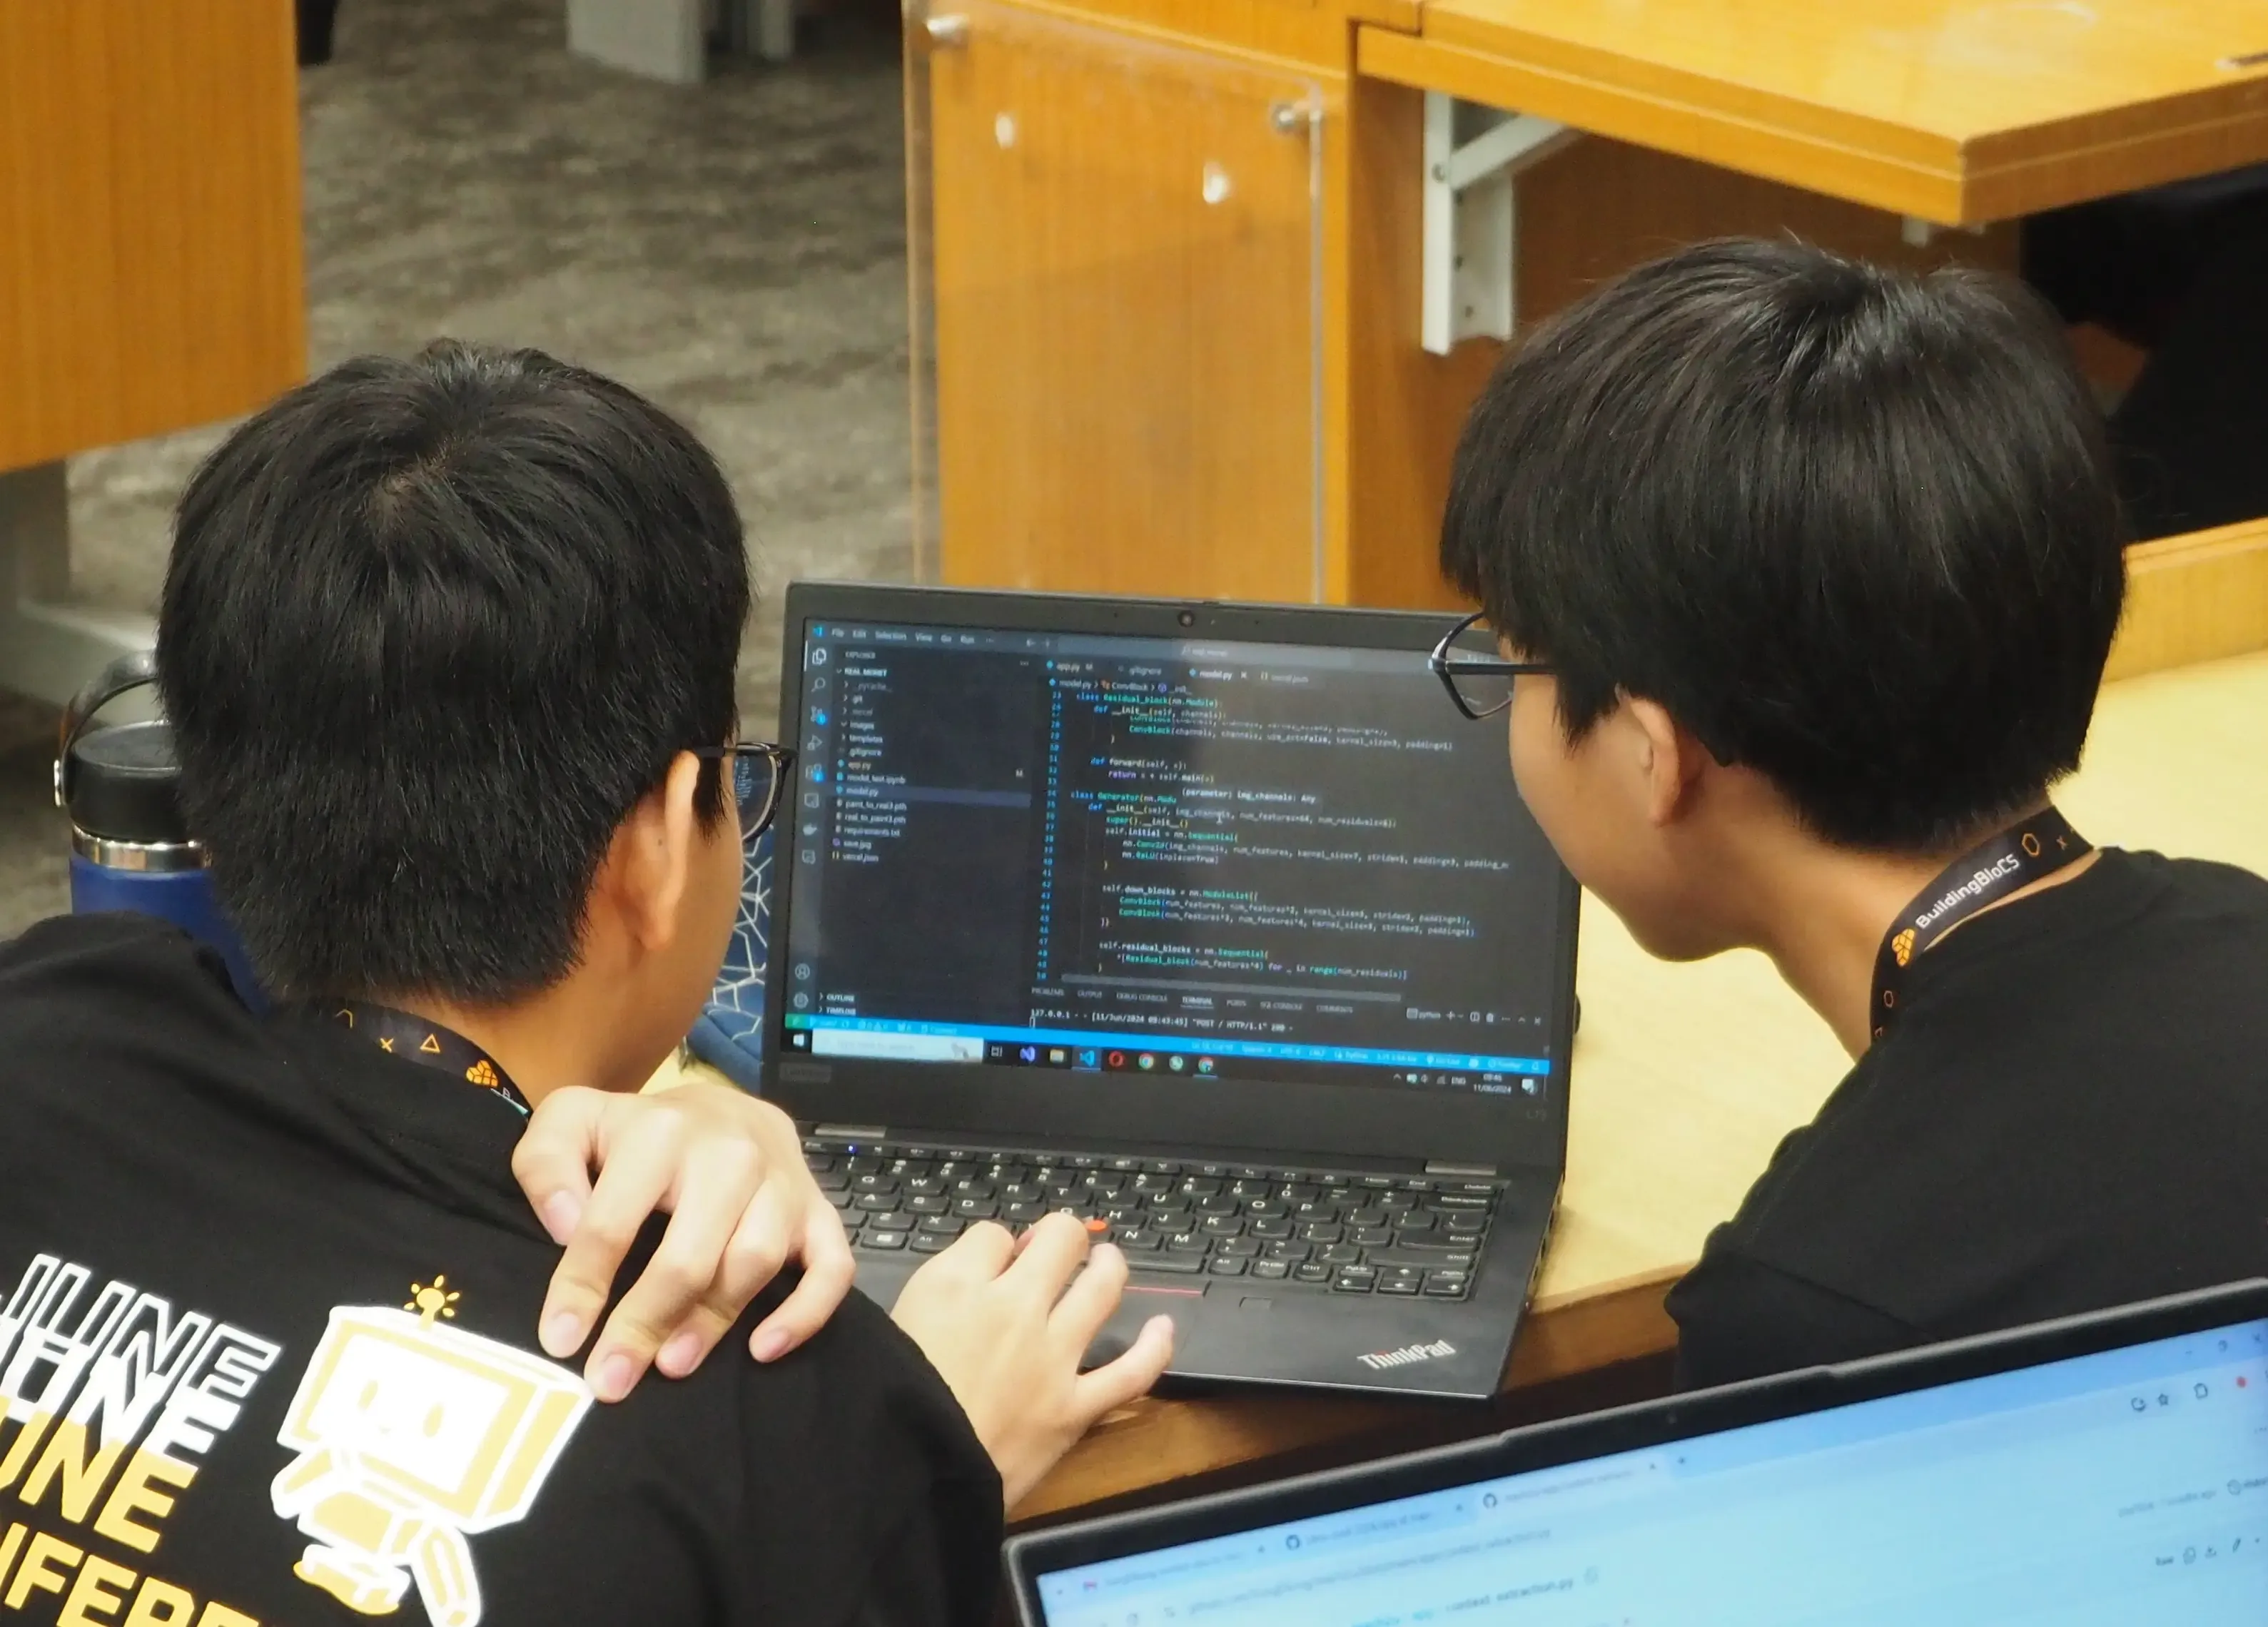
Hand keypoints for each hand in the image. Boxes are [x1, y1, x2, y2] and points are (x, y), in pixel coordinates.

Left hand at [510, 1081, 853, 1400]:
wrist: (723, 1112)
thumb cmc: (636, 1134)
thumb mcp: (573, 1122)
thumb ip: (547, 1162)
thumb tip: (564, 1225)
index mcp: (660, 1132)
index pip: (612, 1222)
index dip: (581, 1286)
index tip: (559, 1340)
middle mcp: (731, 1153)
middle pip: (690, 1255)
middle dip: (644, 1323)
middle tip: (611, 1379)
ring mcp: (783, 1183)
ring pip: (755, 1263)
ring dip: (712, 1323)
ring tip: (671, 1364)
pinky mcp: (820, 1212)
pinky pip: (832, 1267)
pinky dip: (805, 1313)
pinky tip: (763, 1348)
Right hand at [890, 1214, 1174, 1508]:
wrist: (900, 1477)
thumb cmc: (883, 1405)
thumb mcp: (886, 1328)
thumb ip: (931, 1293)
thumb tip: (972, 1273)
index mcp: (956, 1286)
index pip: (993, 1234)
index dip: (996, 1245)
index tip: (995, 1261)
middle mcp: (1012, 1310)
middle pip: (1060, 1241)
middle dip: (1059, 1237)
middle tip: (1055, 1250)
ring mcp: (1051, 1358)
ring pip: (1103, 1287)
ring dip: (1109, 1266)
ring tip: (1107, 1261)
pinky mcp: (1073, 1409)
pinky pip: (1132, 1372)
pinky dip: (1155, 1347)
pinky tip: (1163, 1329)